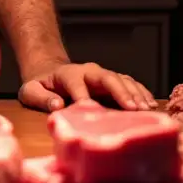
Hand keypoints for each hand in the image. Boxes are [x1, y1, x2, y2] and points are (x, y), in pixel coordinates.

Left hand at [18, 60, 156, 112]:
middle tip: (134, 109)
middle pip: (106, 77)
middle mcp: (88, 72)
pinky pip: (130, 84)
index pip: (76, 83)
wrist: (49, 73)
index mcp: (67, 74)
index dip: (83, 95)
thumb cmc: (41, 86)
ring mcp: (102, 76)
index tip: (91, 109)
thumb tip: (58, 106)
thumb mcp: (31, 91)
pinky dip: (142, 92)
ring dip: (135, 94)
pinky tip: (152, 104)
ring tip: (147, 110)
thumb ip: (41, 98)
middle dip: (120, 92)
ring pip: (122, 80)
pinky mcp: (112, 82)